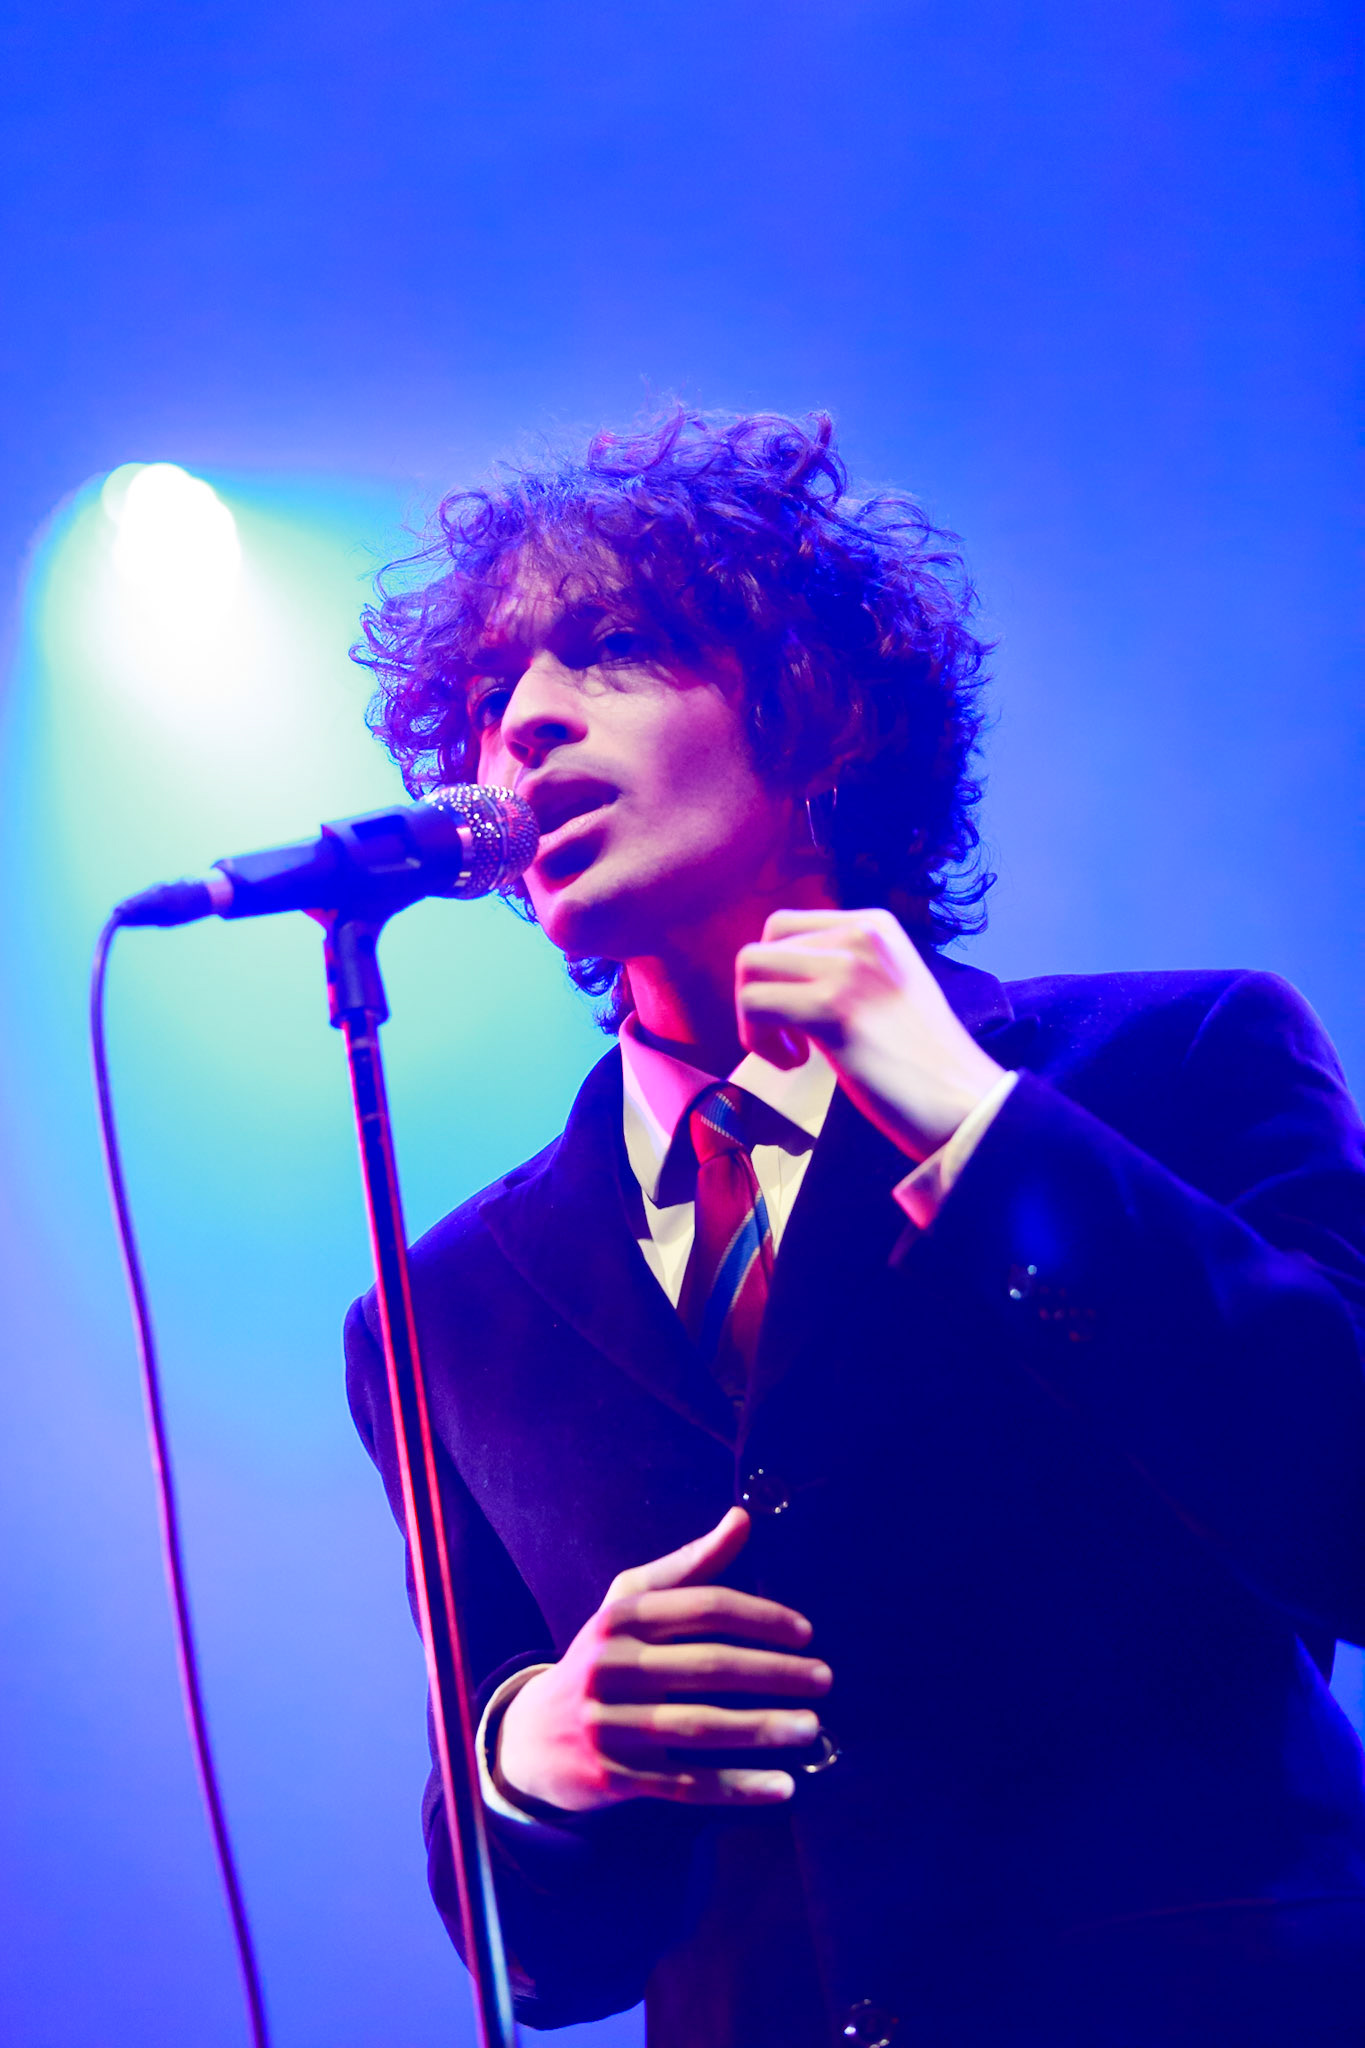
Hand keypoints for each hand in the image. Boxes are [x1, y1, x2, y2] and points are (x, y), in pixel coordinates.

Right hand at [495, 1508, 830, 1813]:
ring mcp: (609, 1724)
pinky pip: (686, 1784)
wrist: (532, 1735)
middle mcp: (611, 1666)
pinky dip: (737, 1787)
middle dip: (774, 1673)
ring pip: (702, 1727)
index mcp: (621, 1617)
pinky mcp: (612, 1776)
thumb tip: (743, 1519)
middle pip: (709, 1666)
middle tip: (824, 1680)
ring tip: (812, 1727)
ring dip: (764, 1729)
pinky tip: (781, 1786)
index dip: (760, 1617)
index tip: (805, 1632)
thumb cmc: (602, 1657)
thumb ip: (690, 1566)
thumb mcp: (632, 1604)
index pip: (703, 1607)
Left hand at [736, 906, 1004, 1161]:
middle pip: (763, 946)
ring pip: (749, 969)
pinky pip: (754, 1004)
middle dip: (760, 996)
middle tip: (794, 1040)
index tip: (801, 1015)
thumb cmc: (922, 1060)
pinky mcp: (833, 1007)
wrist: (964, 1102)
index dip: (777, 975)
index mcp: (875, 925)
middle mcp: (860, 934)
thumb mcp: (885, 988)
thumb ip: (841, 969)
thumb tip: (777, 976)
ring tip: (794, 1053)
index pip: (785, 927)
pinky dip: (758, 1040)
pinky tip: (796, 1064)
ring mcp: (847, 967)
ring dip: (754, 1017)